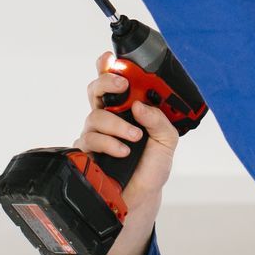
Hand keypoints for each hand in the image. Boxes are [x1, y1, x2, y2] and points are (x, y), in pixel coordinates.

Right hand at [76, 51, 178, 216]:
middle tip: (122, 86)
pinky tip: (122, 151)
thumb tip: (140, 105)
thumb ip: (159, 120)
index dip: (108, 66)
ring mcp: (96, 134)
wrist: (142, 196)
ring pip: (96, 116)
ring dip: (117, 124)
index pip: (115, 82)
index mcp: (128, 109)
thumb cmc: (152, 166)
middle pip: (96, 90)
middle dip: (107, 82)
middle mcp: (109, 117)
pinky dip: (109, 143)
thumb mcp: (167, 141)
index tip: (110, 58)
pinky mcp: (87, 151)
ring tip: (134, 137)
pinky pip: (91, 139)